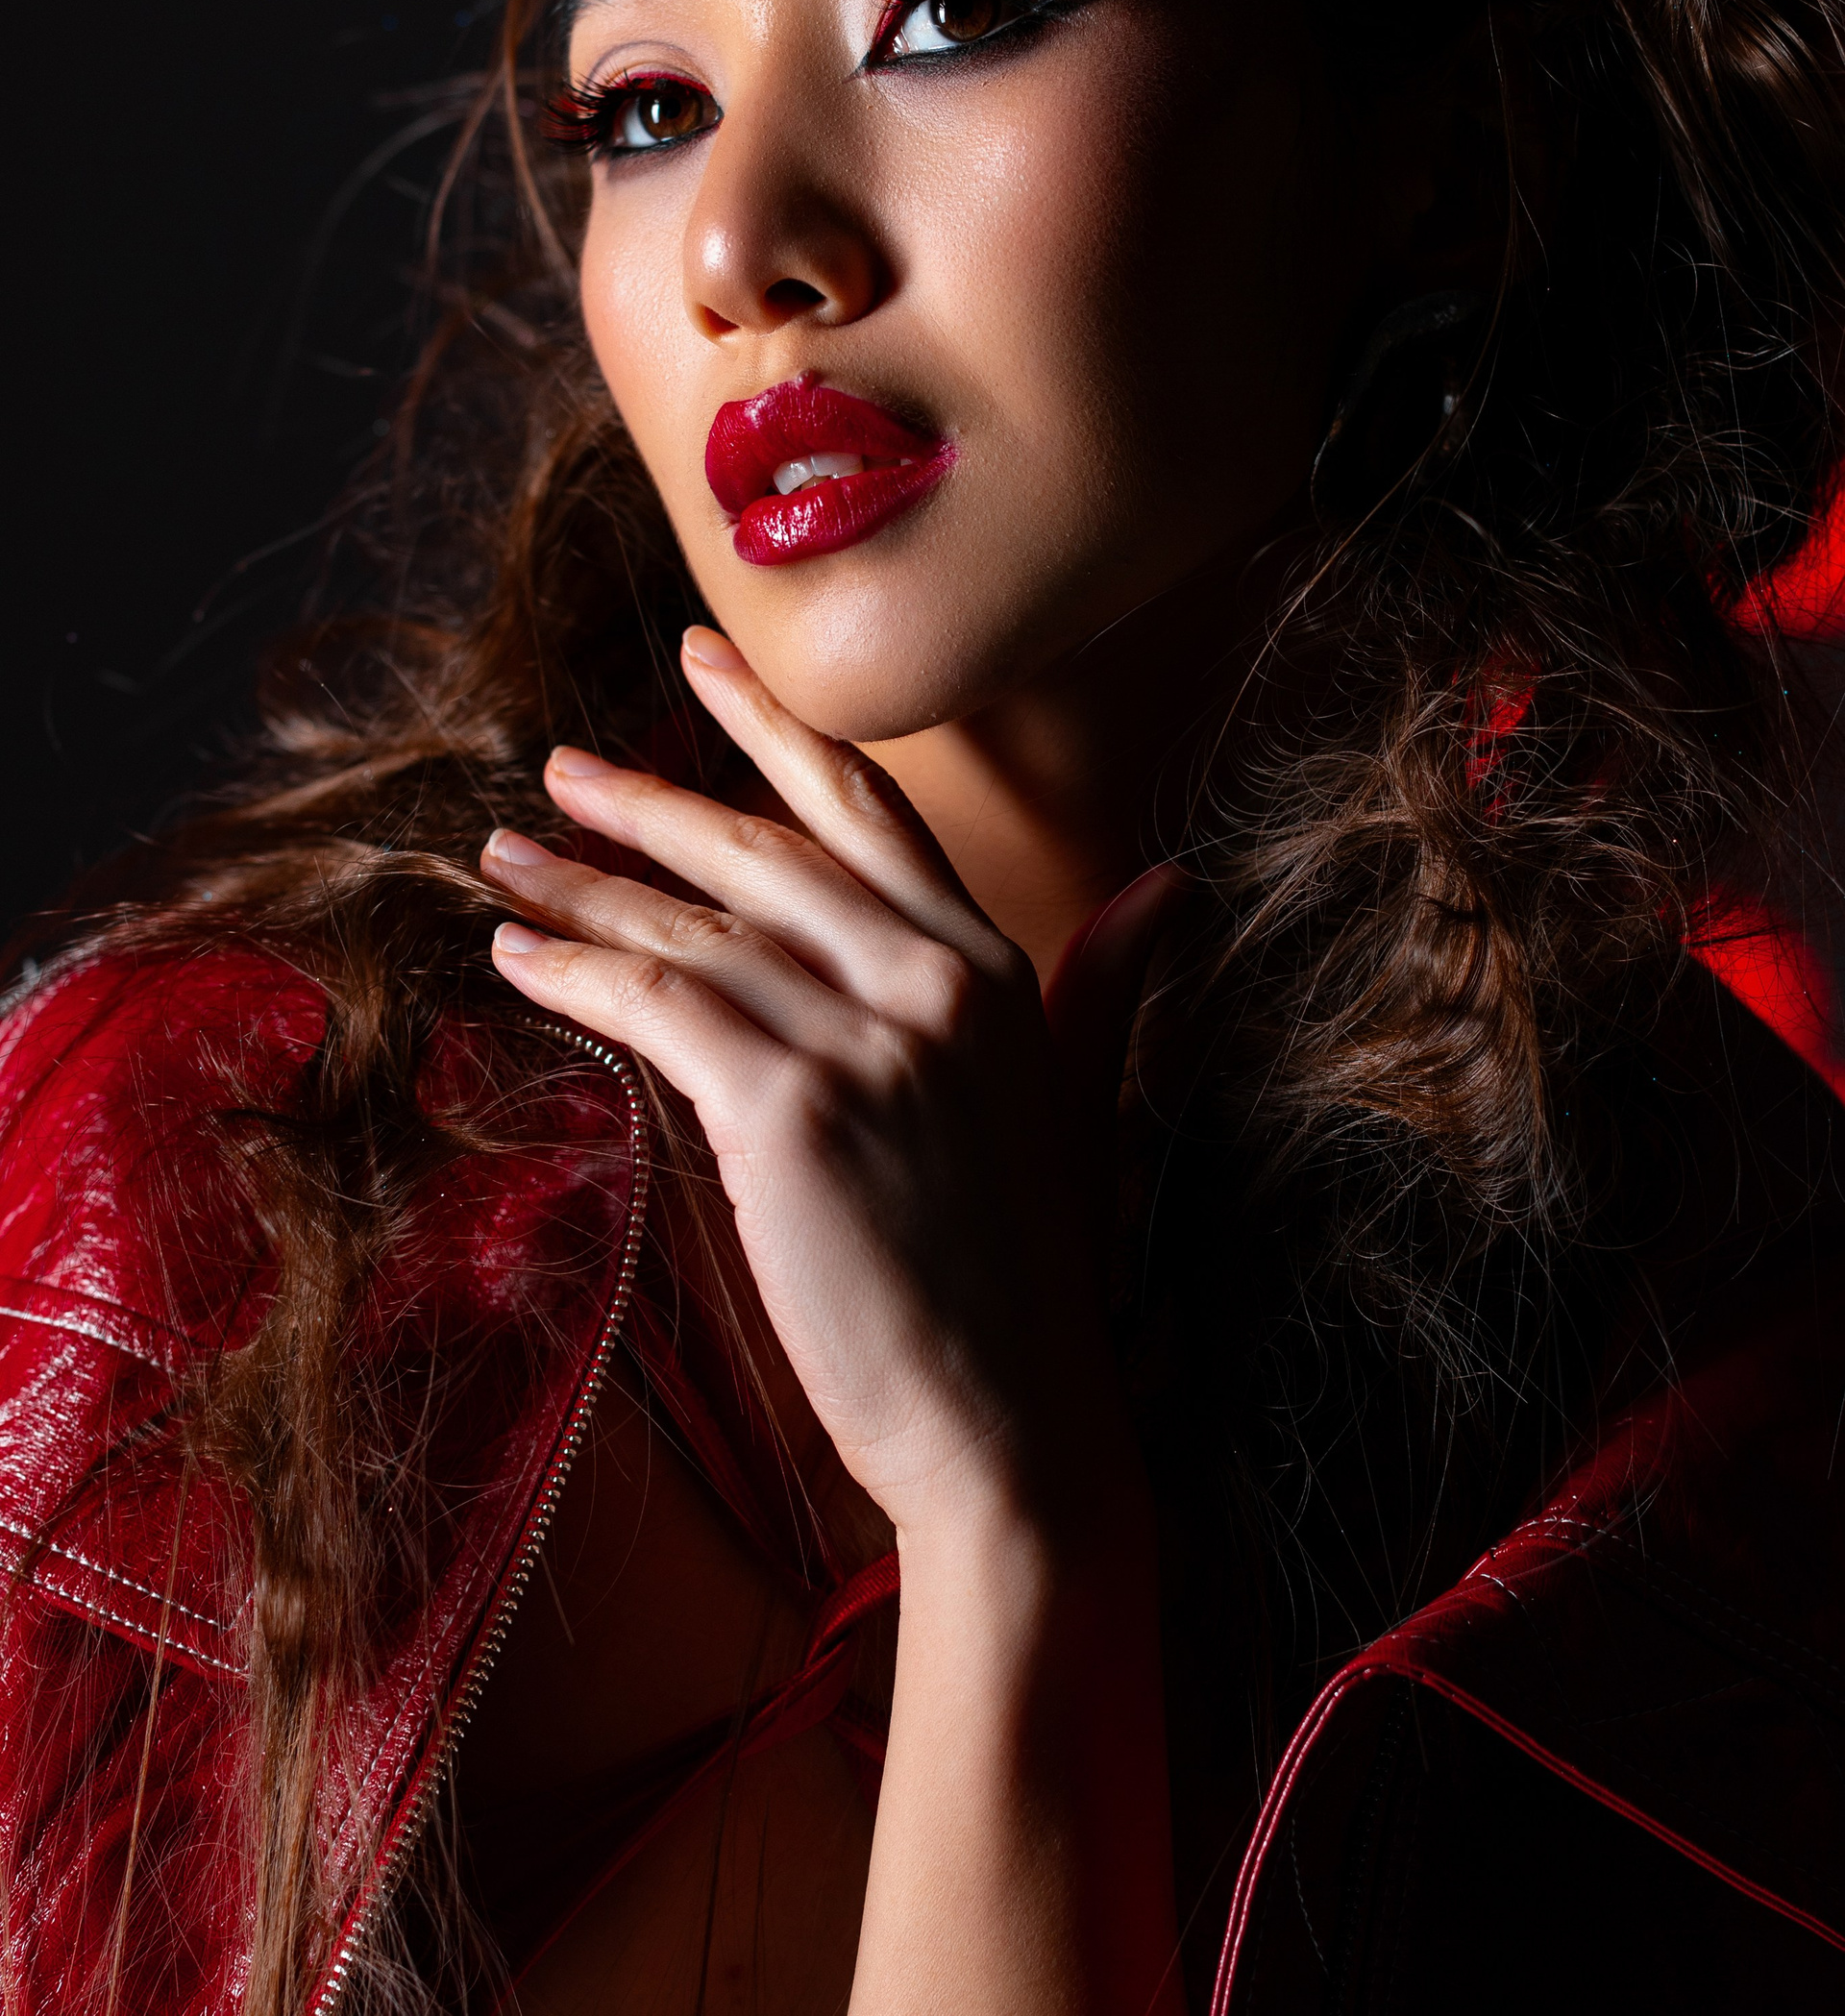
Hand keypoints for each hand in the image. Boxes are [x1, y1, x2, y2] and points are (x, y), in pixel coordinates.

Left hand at [480, 626, 1172, 1548]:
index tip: (699, 661)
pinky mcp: (790, 1114)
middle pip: (763, 855)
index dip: (774, 730)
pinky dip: (580, 978)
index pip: (867, 812)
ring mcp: (865, 1043)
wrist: (1011, 1427)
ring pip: (697, 931)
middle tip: (562, 770)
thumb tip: (1167, 886)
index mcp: (996, 966)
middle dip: (651, 804)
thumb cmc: (1029, 1277)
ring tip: (507, 862)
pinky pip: (661, 1011)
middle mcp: (935, 981)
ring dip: (587, 890)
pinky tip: (520, 961)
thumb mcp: (1076, 1102)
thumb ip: (1100, 982)